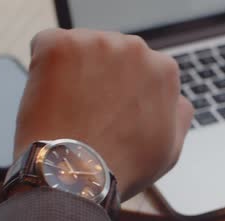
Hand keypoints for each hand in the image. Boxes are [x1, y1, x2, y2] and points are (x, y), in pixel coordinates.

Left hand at [15, 29, 193, 199]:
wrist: (77, 174)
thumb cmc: (122, 166)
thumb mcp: (171, 147)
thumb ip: (180, 114)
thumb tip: (176, 97)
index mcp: (164, 70)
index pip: (141, 70)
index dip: (124, 92)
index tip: (112, 113)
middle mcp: (135, 48)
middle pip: (112, 55)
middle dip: (101, 76)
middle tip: (89, 112)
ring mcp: (95, 42)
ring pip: (81, 50)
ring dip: (74, 71)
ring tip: (69, 109)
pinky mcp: (58, 44)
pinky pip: (46, 46)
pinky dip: (44, 68)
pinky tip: (50, 98)